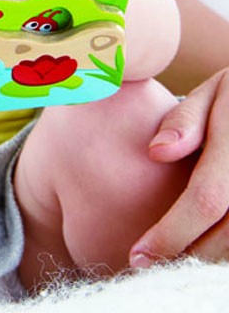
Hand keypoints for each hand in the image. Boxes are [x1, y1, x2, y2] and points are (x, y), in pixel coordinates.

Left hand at [130, 68, 228, 264]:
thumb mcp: (216, 92)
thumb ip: (186, 120)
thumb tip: (157, 152)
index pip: (206, 198)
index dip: (171, 232)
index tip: (138, 254)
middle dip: (188, 255)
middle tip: (150, 266)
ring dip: (211, 259)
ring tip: (174, 263)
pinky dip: (227, 249)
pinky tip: (203, 250)